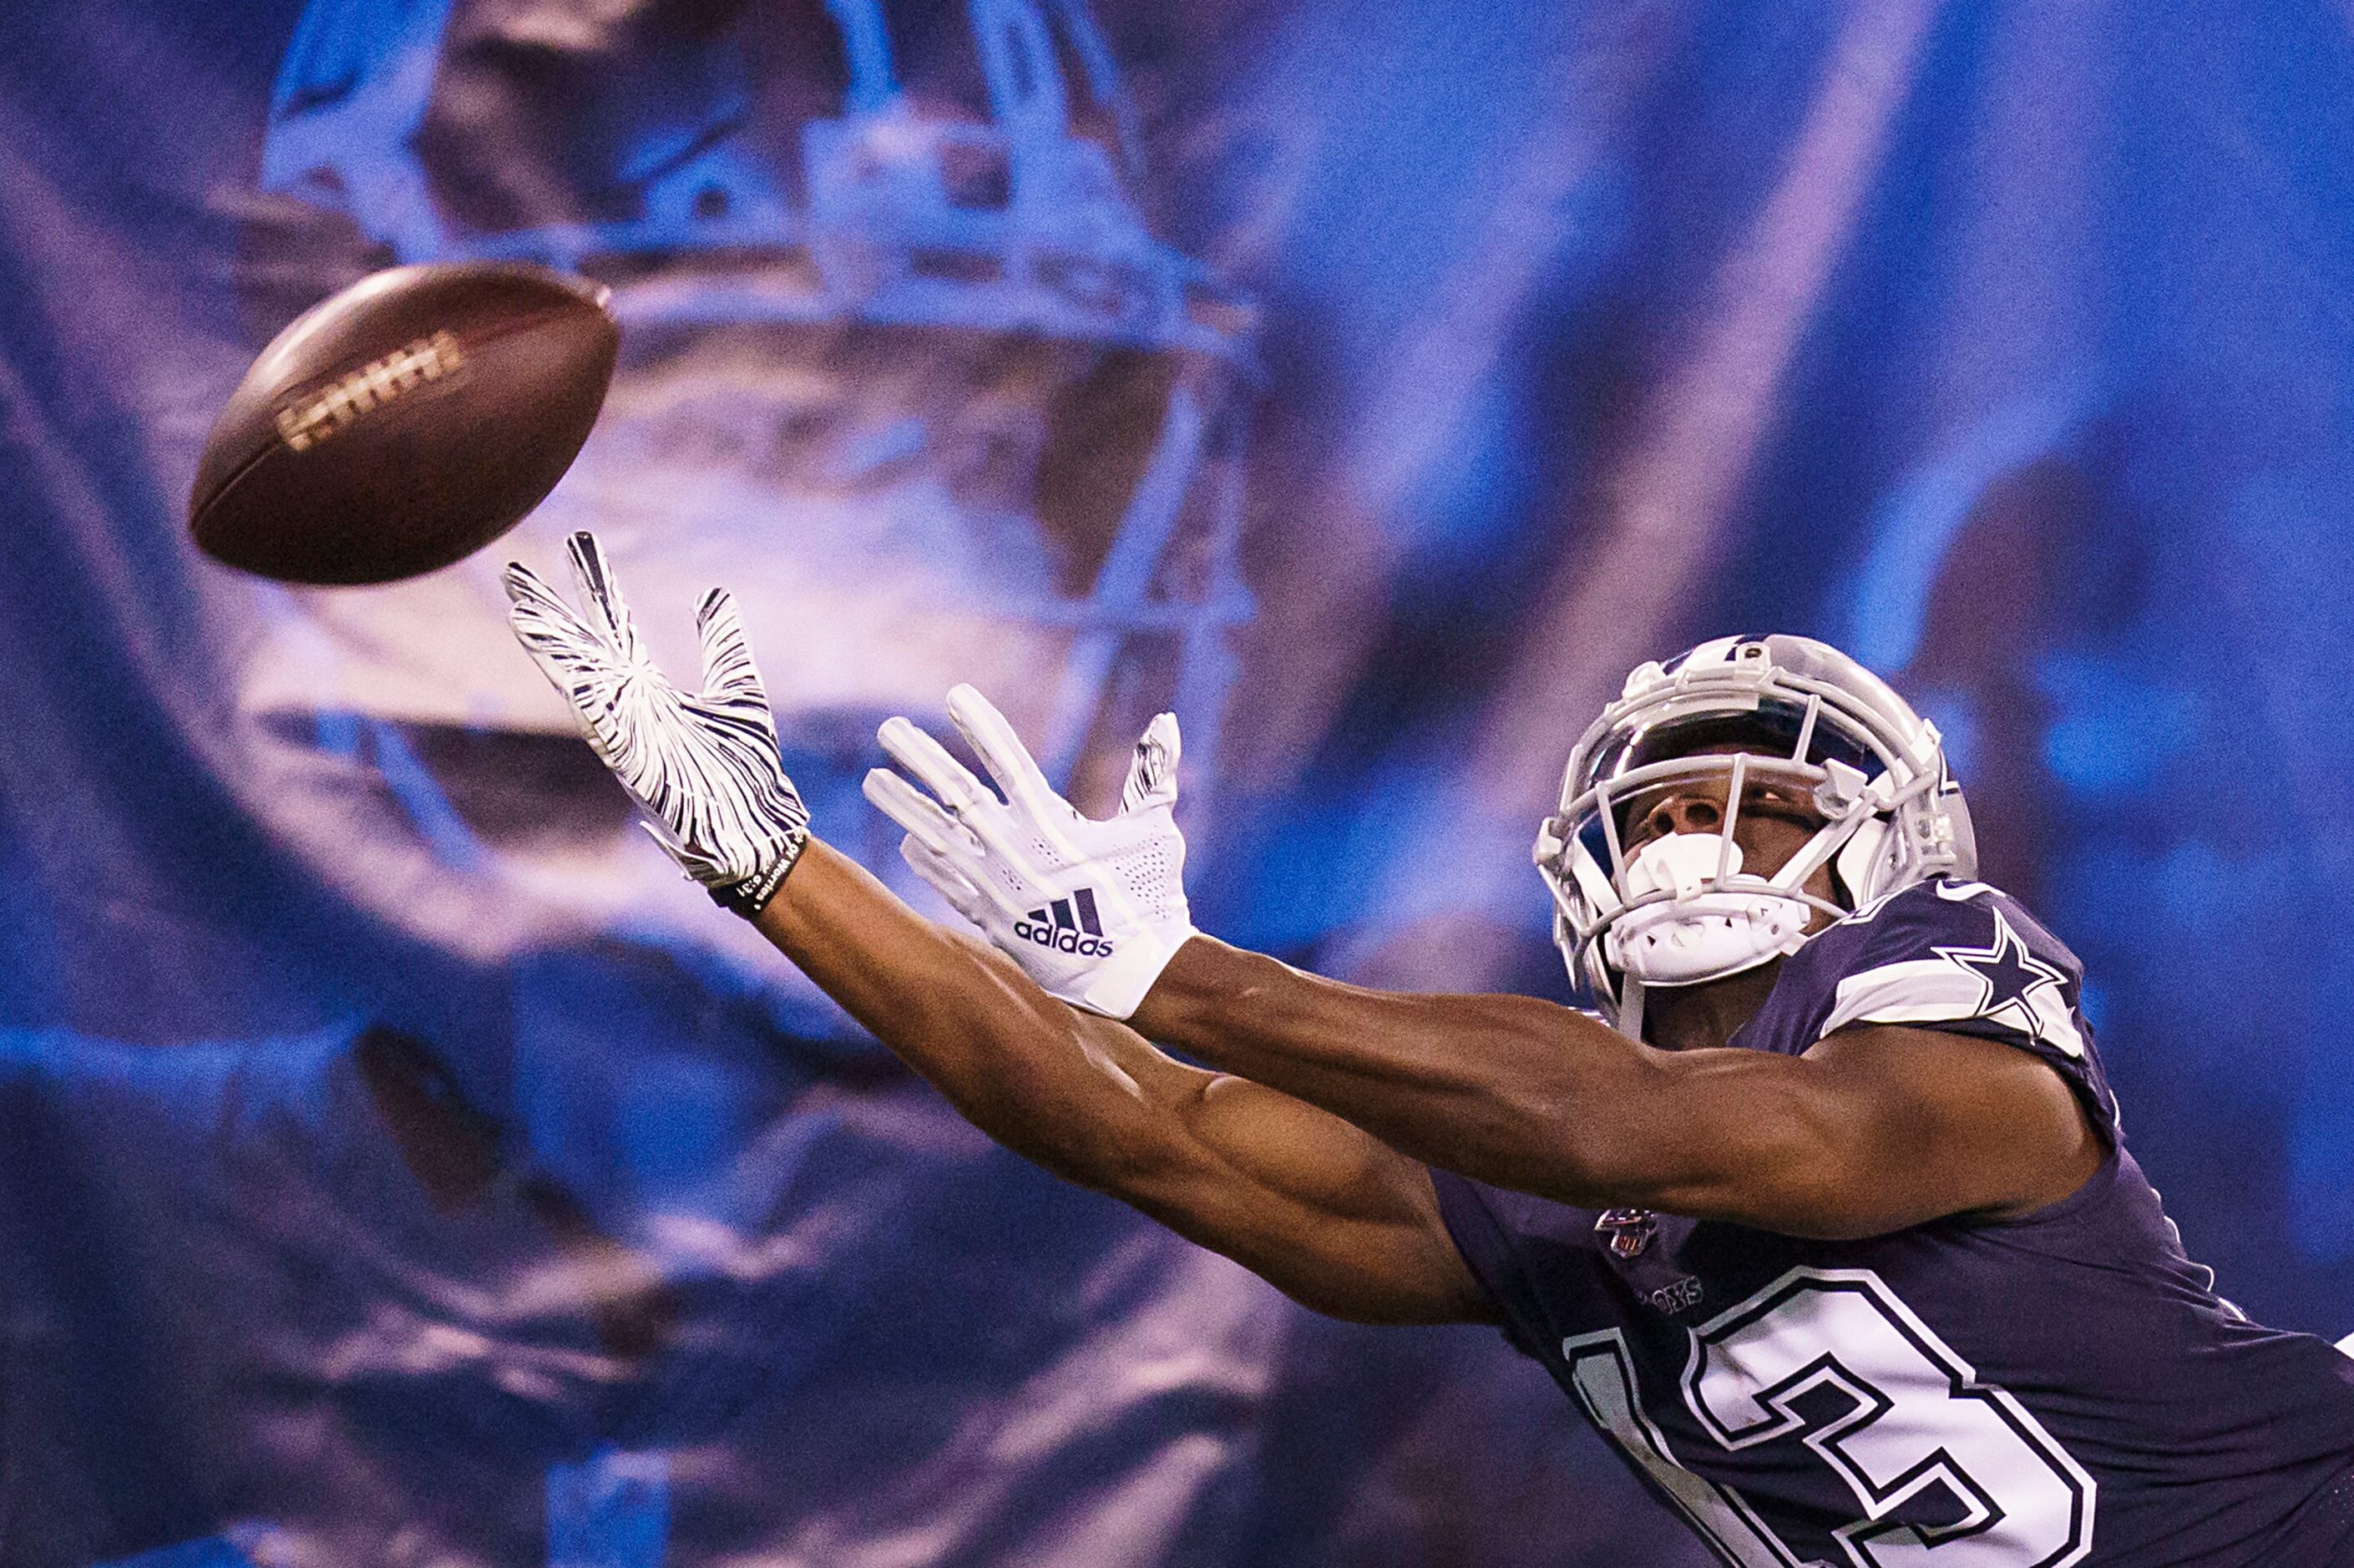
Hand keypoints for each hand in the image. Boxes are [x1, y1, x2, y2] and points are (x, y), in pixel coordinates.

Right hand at [504, 531, 808, 917]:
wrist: (756, 830)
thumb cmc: (745, 770)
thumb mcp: (737, 692)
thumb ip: (722, 646)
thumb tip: (714, 595)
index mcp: (650, 691)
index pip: (617, 628)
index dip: (597, 588)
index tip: (578, 545)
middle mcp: (630, 707)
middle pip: (583, 647)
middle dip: (551, 610)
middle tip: (515, 570)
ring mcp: (626, 732)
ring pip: (579, 679)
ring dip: (549, 645)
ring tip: (519, 606)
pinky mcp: (632, 760)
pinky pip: (600, 720)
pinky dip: (580, 692)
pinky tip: (564, 671)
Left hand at [862, 684, 1194, 1019]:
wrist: (1136, 977)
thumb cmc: (1152, 899)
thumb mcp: (1155, 831)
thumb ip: (1152, 774)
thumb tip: (1165, 719)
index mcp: (1055, 827)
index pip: (1009, 763)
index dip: (981, 727)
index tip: (954, 696)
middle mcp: (1016, 854)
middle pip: (957, 796)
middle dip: (920, 759)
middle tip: (887, 728)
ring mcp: (997, 890)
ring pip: (938, 839)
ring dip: (903, 807)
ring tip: (872, 780)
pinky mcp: (993, 922)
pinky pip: (949, 887)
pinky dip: (927, 863)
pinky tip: (905, 842)